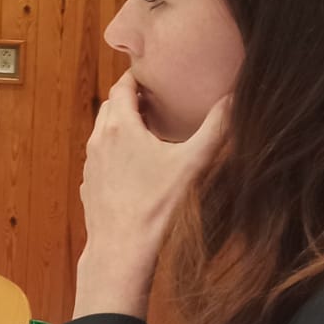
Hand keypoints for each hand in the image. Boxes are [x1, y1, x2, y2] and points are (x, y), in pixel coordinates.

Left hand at [73, 73, 230, 317]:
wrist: (121, 248)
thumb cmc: (157, 205)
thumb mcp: (192, 162)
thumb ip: (216, 127)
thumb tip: (235, 97)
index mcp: (119, 126)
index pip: (122, 87)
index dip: (137, 78)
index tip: (154, 75)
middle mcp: (98, 140)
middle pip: (110, 107)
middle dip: (130, 99)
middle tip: (156, 99)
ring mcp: (90, 163)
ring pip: (103, 132)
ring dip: (121, 125)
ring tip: (148, 129)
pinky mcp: (88, 184)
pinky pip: (100, 157)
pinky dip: (114, 150)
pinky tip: (134, 164)